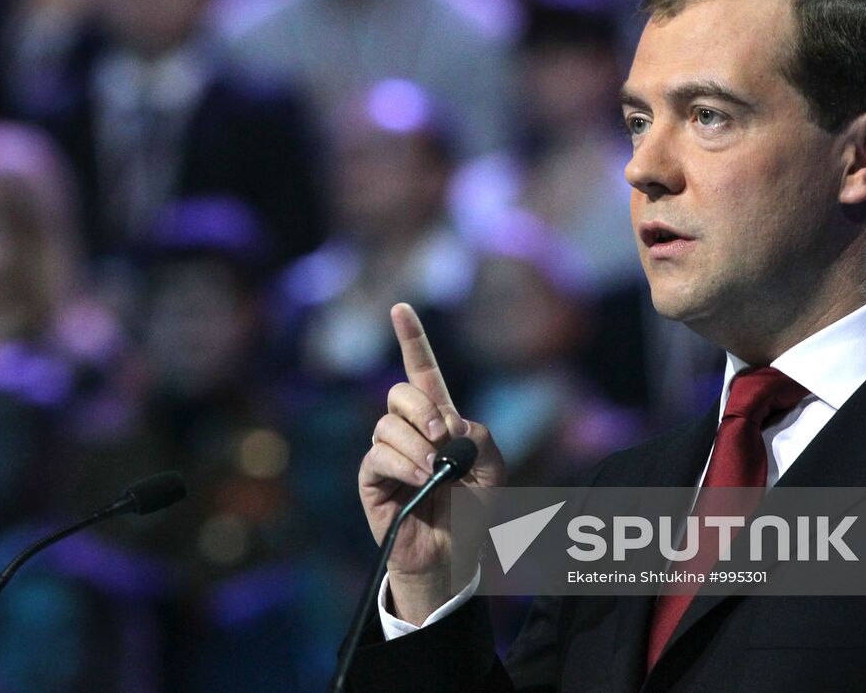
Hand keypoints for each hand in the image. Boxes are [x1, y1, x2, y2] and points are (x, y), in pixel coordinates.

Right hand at [358, 303, 504, 624]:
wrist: (455, 557)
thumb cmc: (473, 513)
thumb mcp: (493, 469)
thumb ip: (479, 434)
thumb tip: (445, 423)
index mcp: (438, 420)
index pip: (422, 371)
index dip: (412, 339)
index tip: (402, 308)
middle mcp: (408, 431)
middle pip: (401, 392)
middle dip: (424, 409)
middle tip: (445, 438)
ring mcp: (388, 453)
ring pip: (389, 424)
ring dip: (418, 446)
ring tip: (436, 474)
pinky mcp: (372, 479)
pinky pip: (379, 454)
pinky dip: (404, 462)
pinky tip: (421, 480)